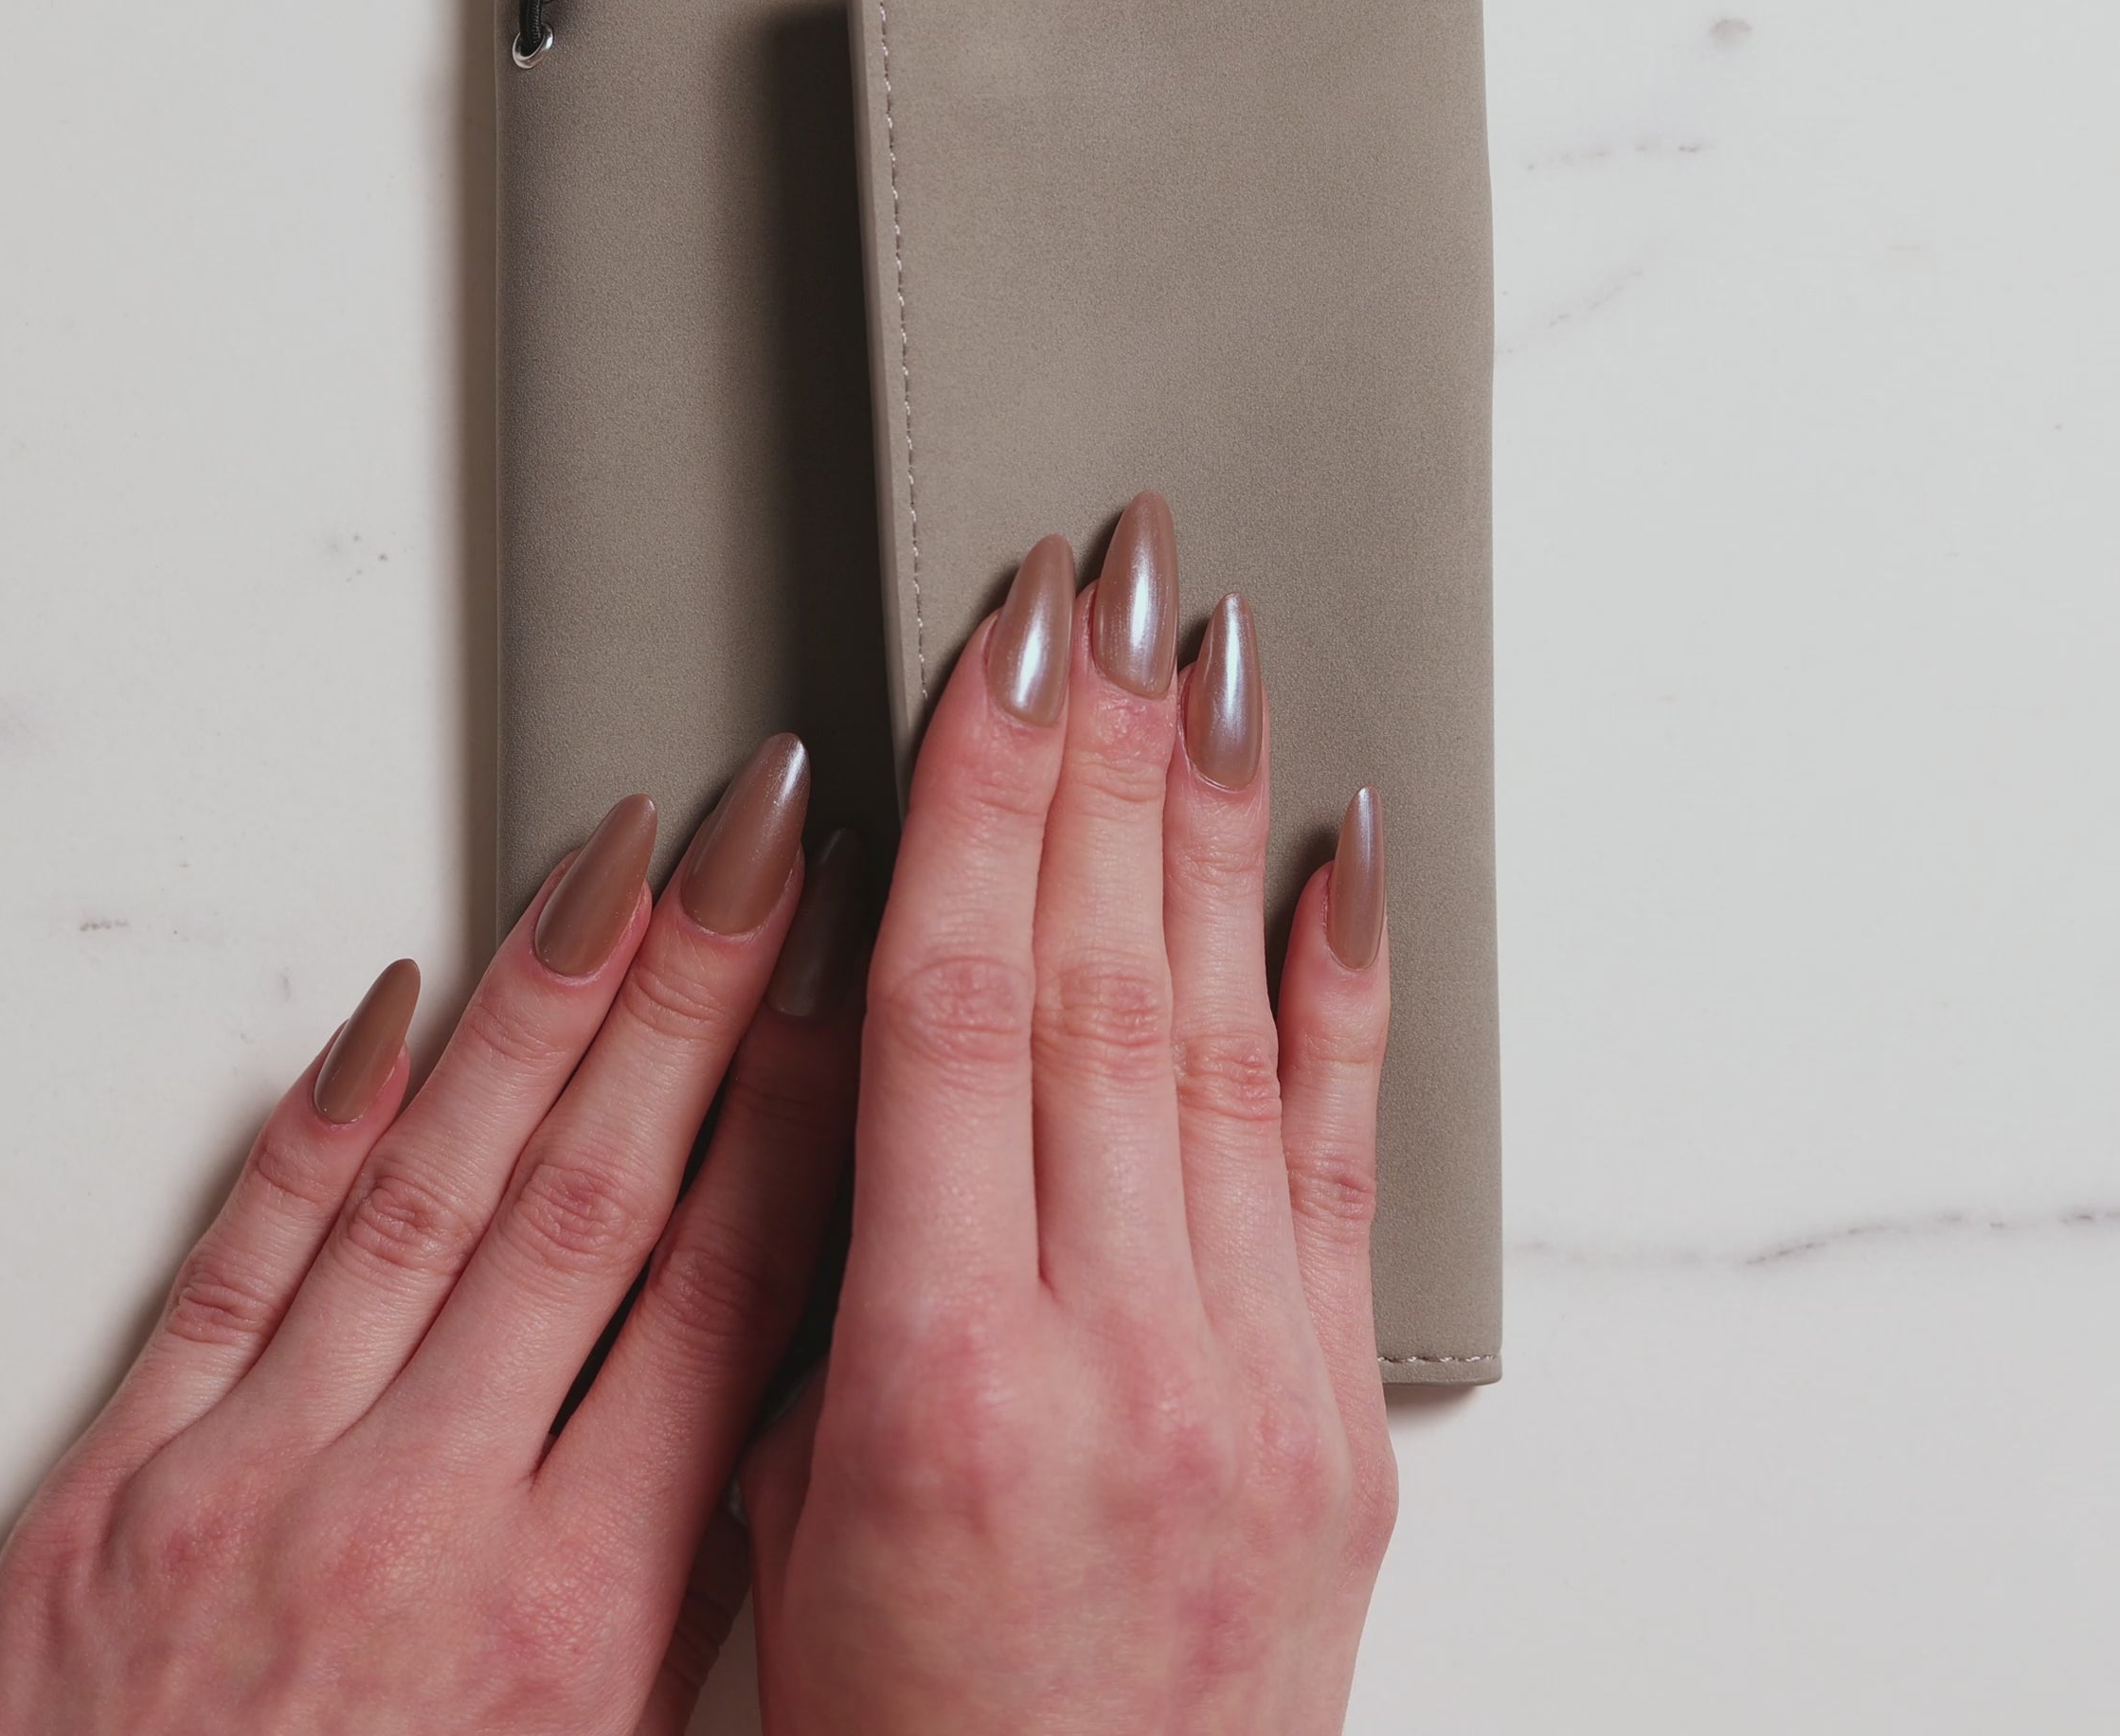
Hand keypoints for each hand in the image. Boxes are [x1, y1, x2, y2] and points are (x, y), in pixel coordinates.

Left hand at [0, 735, 867, 1735]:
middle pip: (595, 1198)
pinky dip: (323, 1117)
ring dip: (540, 1006)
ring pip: (427, 1188)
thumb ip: (670, 1614)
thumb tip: (756, 1428)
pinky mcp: (112, 1481)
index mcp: (569, 1623)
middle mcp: (417, 1522)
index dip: (809, 1119)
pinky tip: (397, 1005)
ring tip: (627, 863)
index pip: (720, 1303)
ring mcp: (250, 1483)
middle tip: (775, 841)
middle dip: (702, 995)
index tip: (871, 989)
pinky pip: (240, 1253)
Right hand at [739, 494, 1398, 1732]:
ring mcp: (1254, 1382)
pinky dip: (1342, 998)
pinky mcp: (1339, 1422)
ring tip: (1203, 659)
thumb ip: (811, 1298)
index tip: (987, 661)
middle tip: (1098, 585)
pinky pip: (1347, 1163)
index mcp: (937, 1386)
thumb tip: (850, 1080)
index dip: (976, 811)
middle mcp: (1118, 1358)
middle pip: (1098, 986)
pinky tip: (1335, 866)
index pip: (957, 1019)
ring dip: (1208, 829)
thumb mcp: (772, 1534)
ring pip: (1225, 1038)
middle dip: (1094, 759)